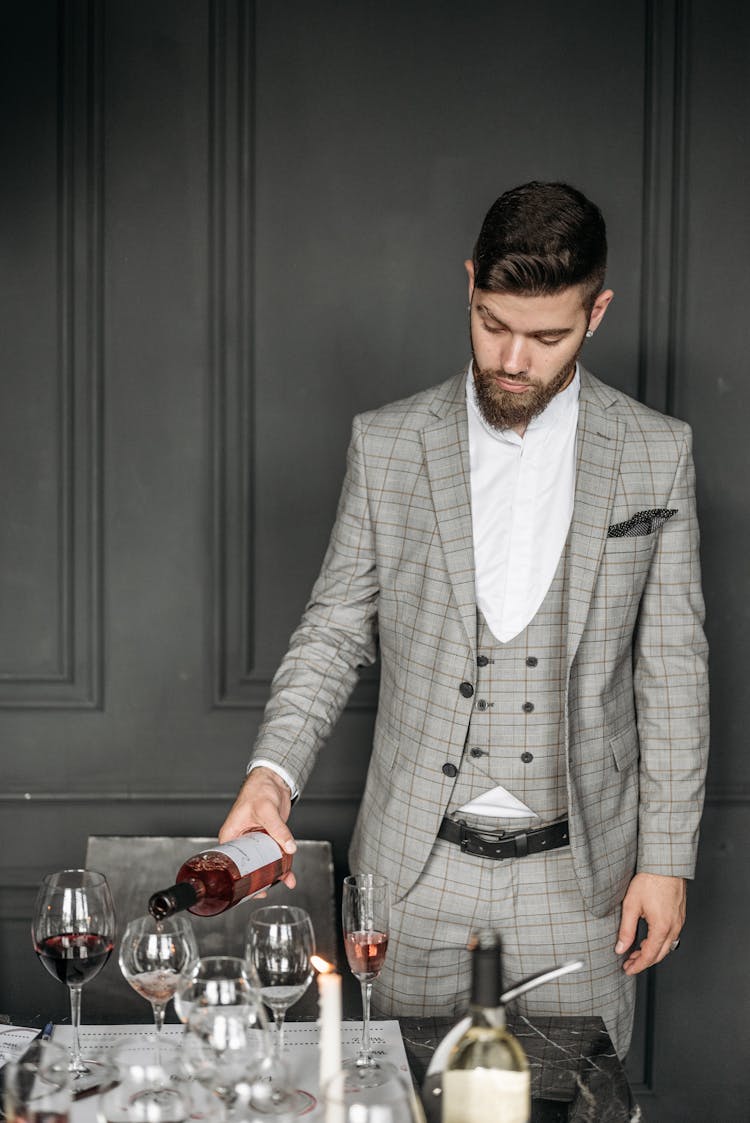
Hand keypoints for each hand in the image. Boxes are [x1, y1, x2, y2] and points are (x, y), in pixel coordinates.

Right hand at [218, 768, 296, 888]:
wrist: (274, 779)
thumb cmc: (259, 789)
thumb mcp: (266, 810)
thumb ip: (278, 829)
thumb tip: (289, 847)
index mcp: (231, 835)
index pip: (231, 862)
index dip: (239, 878)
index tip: (250, 889)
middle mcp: (242, 839)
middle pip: (248, 864)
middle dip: (260, 878)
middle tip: (267, 890)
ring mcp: (256, 840)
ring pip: (264, 861)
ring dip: (275, 872)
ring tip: (286, 881)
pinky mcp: (268, 837)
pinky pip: (275, 853)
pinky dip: (283, 862)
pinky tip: (290, 872)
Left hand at [615, 873, 685, 974]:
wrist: (665, 864)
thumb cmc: (650, 880)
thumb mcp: (631, 906)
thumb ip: (626, 930)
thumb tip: (621, 948)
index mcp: (662, 928)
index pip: (650, 956)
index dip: (638, 966)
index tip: (628, 970)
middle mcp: (674, 927)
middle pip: (660, 954)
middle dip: (644, 961)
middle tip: (629, 963)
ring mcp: (679, 921)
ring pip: (667, 946)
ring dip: (652, 952)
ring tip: (636, 952)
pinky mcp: (679, 915)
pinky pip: (671, 935)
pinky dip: (659, 942)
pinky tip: (648, 938)